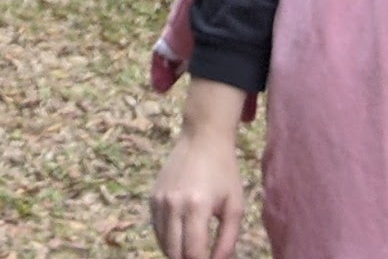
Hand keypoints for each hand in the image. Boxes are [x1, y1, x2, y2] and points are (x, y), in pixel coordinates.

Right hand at [150, 80, 249, 258]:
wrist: (202, 139)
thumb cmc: (224, 173)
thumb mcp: (234, 206)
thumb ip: (228, 240)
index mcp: (197, 207)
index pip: (194, 253)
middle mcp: (173, 205)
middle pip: (175, 252)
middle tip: (201, 256)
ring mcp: (159, 201)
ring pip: (163, 243)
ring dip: (177, 253)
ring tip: (192, 251)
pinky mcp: (152, 197)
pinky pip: (156, 229)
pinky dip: (167, 240)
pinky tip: (181, 238)